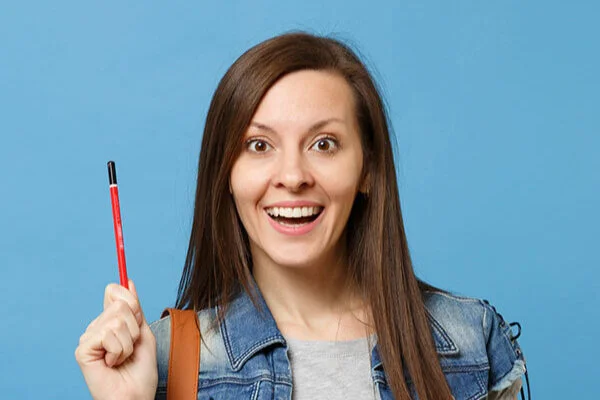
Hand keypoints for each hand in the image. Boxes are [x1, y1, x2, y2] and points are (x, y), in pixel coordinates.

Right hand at [75, 280, 157, 399]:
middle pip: (120, 304)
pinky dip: (118, 350)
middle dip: (134, 328)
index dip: (131, 300)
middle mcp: (97, 326)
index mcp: (111, 321)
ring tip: (122, 358)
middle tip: (130, 348)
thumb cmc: (140, 371)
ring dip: (128, 342)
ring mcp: (88, 337)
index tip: (138, 316)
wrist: (136, 396)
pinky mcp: (82, 349)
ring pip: (117, 319)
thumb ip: (135, 308)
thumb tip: (127, 282)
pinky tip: (112, 363)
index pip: (115, 290)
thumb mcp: (143, 333)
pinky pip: (107, 334)